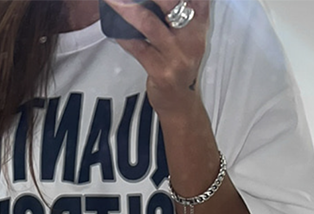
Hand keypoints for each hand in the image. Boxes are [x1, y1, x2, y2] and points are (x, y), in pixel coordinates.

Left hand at [106, 0, 210, 115]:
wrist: (181, 102)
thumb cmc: (179, 61)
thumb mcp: (187, 32)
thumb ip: (177, 9)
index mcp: (200, 20)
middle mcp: (192, 35)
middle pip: (170, 1)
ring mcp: (177, 55)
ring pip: (149, 22)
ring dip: (127, 8)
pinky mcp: (162, 71)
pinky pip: (137, 47)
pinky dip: (123, 36)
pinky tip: (114, 29)